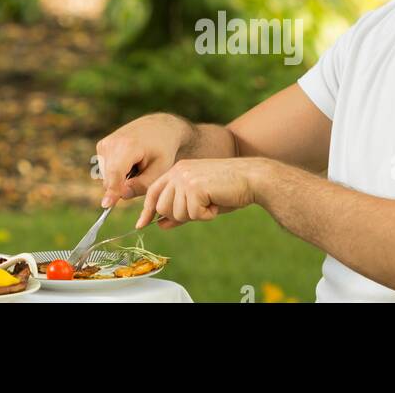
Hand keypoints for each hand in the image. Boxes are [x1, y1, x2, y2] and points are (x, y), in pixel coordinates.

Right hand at [95, 114, 193, 207]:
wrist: (158, 127)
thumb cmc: (162, 150)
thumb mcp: (160, 170)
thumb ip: (142, 185)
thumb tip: (121, 195)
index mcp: (128, 146)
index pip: (116, 173)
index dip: (112, 191)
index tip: (106, 205)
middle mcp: (112, 143)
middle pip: (110, 178)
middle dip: (123, 186)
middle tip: (143, 175)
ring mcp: (105, 144)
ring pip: (107, 176)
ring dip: (121, 179)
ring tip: (137, 165)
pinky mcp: (102, 146)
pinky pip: (106, 170)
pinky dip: (117, 172)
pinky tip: (130, 162)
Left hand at [136, 158, 267, 228]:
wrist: (252, 179)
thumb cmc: (229, 189)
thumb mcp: (201, 201)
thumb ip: (180, 210)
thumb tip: (160, 224)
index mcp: (178, 170)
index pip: (153, 192)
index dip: (147, 211)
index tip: (141, 224)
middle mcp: (178, 171)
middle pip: (162, 207)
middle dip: (180, 215)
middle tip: (201, 209)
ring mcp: (185, 178)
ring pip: (176, 213)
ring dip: (196, 215)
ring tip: (212, 203)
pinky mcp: (195, 186)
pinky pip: (193, 214)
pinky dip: (206, 215)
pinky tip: (217, 203)